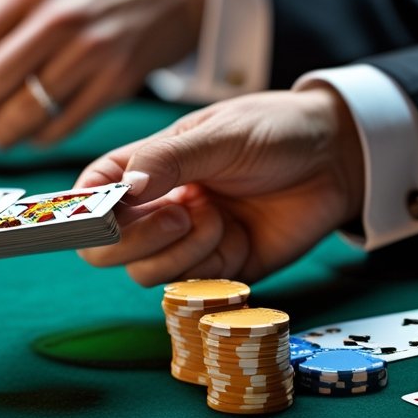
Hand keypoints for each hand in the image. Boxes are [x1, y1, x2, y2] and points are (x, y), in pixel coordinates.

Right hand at [75, 87, 364, 284]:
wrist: (338, 158)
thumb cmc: (273, 130)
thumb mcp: (219, 135)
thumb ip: (169, 159)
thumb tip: (125, 188)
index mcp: (141, 168)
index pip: (87, 197)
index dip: (79, 214)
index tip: (98, 218)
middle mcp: (153, 208)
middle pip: (103, 249)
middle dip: (132, 240)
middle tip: (177, 214)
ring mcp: (183, 242)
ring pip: (144, 273)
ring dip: (179, 251)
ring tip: (217, 216)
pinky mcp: (218, 270)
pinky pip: (191, 286)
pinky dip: (209, 265)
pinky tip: (235, 235)